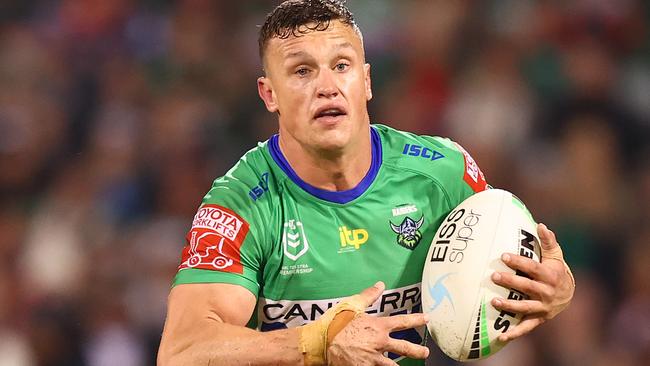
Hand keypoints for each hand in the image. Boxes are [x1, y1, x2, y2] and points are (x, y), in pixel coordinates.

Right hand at [326, 282, 428, 365]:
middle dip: (417, 350)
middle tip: (425, 352)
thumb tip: (380, 285)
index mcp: (378, 326)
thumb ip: (368, 296)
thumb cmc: (336, 323)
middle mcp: (379, 343)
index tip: (427, 319)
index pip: (402, 322)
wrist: (322, 343)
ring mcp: (373, 359)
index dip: (416, 320)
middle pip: (405, 348)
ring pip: (393, 365)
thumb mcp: (352, 305)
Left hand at [490, 223, 574, 341]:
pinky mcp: (539, 319)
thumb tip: (540, 224)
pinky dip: (514, 333)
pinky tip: (501, 336)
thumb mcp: (555, 255)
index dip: (519, 262)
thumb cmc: (556, 269)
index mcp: (551, 276)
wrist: (569, 294)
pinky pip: (526, 327)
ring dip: (510, 306)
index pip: (533, 268)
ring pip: (525, 307)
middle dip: (510, 281)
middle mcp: (548, 293)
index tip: (503, 256)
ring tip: (494, 302)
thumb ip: (548, 241)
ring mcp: (543, 307)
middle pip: (527, 287)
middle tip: (493, 275)